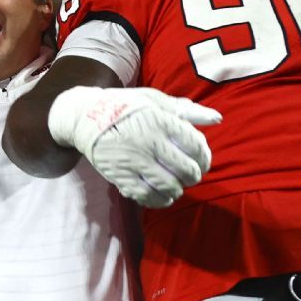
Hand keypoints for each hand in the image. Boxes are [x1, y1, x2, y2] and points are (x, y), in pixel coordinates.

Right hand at [48, 86, 220, 207]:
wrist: (83, 116)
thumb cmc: (124, 106)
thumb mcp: (154, 100)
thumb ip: (187, 110)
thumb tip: (217, 118)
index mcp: (160, 120)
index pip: (196, 146)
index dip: (205, 157)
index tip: (201, 160)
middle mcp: (149, 141)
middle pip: (186, 170)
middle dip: (194, 176)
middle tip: (189, 175)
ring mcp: (134, 160)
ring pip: (169, 186)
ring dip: (177, 189)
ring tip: (175, 186)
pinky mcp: (120, 175)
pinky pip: (147, 196)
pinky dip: (159, 200)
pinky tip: (162, 196)